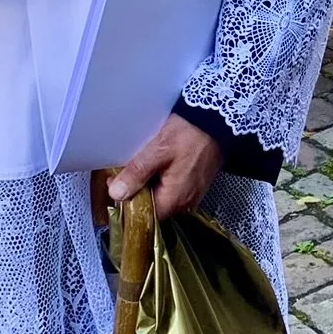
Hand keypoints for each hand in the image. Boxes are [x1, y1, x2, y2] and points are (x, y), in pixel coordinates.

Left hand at [108, 116, 223, 220]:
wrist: (217, 119)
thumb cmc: (189, 133)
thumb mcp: (158, 150)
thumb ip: (137, 174)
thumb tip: (116, 194)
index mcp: (175, 199)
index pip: (143, 214)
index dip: (126, 201)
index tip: (114, 183)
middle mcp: (186, 202)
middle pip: (153, 206)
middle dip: (136, 190)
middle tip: (123, 171)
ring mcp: (192, 193)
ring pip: (162, 196)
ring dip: (149, 183)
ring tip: (140, 164)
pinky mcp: (196, 183)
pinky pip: (173, 187)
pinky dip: (161, 178)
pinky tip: (156, 163)